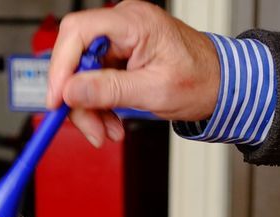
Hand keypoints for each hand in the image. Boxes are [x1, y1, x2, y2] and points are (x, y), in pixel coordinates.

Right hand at [45, 0, 219, 146]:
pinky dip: (99, 105)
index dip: (61, 65)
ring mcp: (121, 40)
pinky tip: (111, 122)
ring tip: (106, 131)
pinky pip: (96, 80)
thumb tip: (71, 90)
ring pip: (83, 73)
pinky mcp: (121, 57)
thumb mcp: (153, 91)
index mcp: (135, 22)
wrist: (221, 86)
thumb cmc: (202, 80)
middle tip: (88, 127)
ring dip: (90, 108)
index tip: (57, 98)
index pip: (79, 31)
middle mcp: (124, 25)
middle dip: (78, 97)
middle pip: (77, 56)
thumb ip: (109, 90)